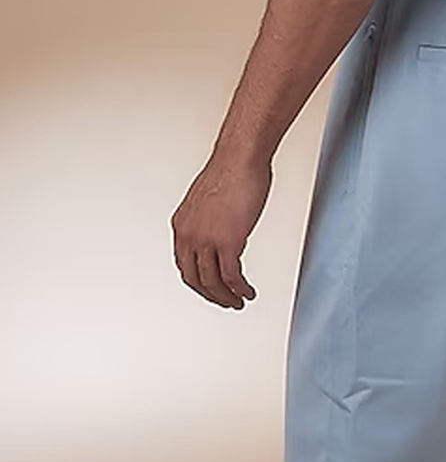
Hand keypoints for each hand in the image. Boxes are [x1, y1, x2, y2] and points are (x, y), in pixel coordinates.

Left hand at [171, 155, 270, 308]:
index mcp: (182, 225)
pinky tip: (248, 292)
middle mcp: (189, 235)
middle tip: (225, 302)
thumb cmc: (231, 170)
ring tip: (239, 301)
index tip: (210, 288)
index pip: (184, 264)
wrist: (240, 159)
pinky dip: (240, 288)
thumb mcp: (210, 201)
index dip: (198, 281)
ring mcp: (207, 240)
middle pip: (195, 278)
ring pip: (212, 282)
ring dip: (226, 296)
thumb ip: (211, 221)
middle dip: (211, 295)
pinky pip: (232, 276)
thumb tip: (223, 230)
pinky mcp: (228, 242)